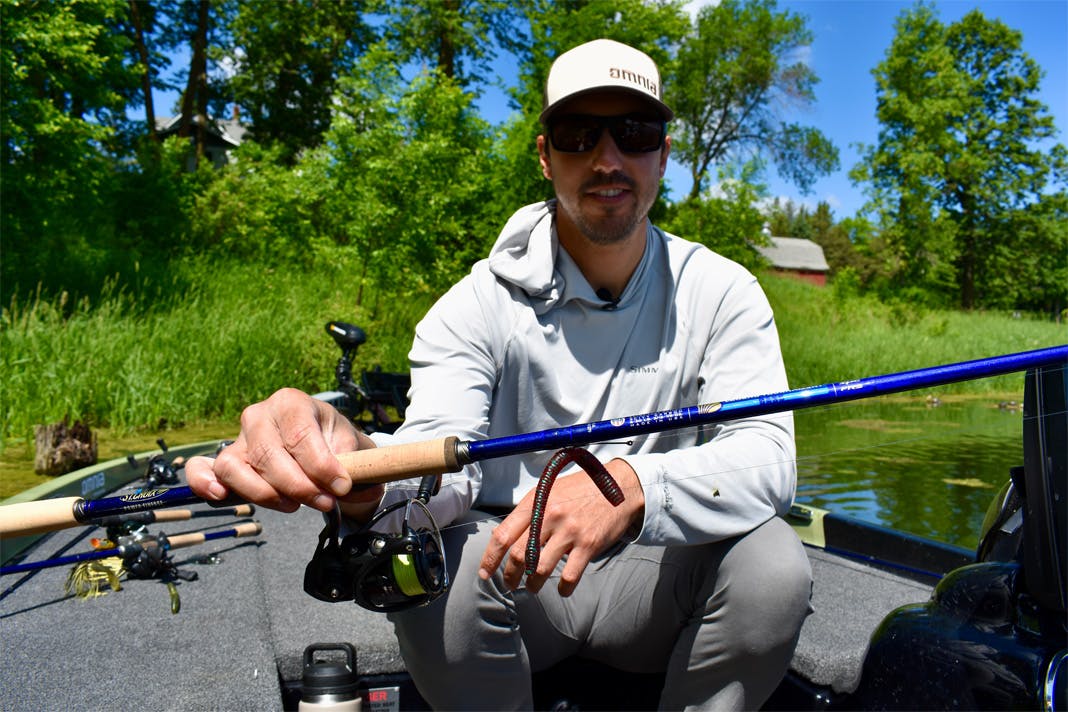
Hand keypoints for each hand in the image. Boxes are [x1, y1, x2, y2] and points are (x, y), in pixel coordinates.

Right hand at [185, 388, 383, 514]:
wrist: (327, 449)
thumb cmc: (337, 444)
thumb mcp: (354, 447)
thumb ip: (354, 465)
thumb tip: (353, 484)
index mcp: (292, 402)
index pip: (299, 435)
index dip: (320, 465)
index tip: (341, 487)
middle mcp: (260, 415)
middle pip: (268, 454)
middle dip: (298, 486)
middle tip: (325, 502)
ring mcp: (239, 439)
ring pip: (235, 467)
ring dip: (264, 493)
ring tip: (293, 505)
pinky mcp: (226, 462)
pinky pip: (204, 470)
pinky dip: (204, 483)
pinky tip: (220, 496)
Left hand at [477, 459, 643, 596]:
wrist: (619, 486)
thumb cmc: (580, 489)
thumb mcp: (549, 489)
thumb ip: (528, 511)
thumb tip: (503, 535)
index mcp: (536, 501)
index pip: (503, 534)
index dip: (490, 558)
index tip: (485, 573)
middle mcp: (550, 516)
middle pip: (519, 555)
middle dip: (510, 576)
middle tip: (511, 584)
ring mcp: (570, 531)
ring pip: (541, 569)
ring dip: (533, 584)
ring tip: (533, 586)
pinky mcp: (589, 544)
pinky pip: (569, 576)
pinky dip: (563, 588)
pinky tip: (562, 589)